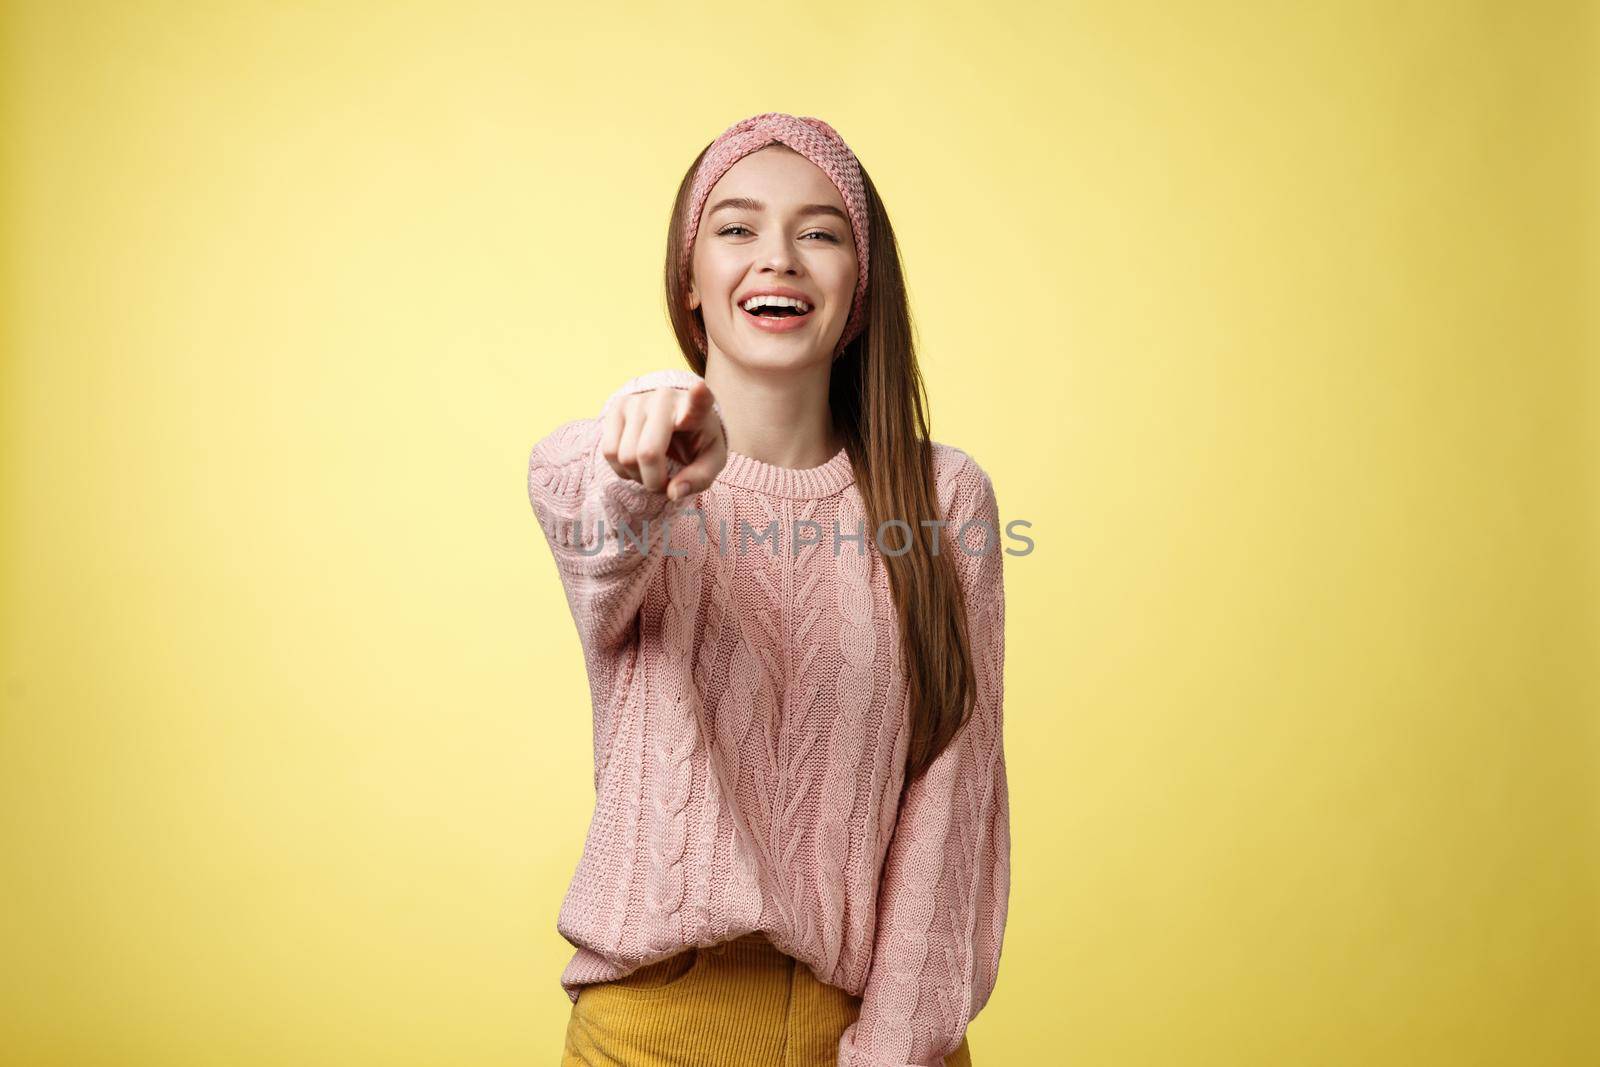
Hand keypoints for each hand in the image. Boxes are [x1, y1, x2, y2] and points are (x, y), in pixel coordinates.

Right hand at [601, 381, 726, 500]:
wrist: (675, 419)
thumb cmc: (696, 441)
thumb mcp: (710, 461)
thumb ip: (699, 479)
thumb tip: (673, 493)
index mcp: (696, 410)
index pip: (698, 403)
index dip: (699, 397)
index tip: (700, 388)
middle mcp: (664, 398)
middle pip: (648, 453)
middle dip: (654, 481)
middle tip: (664, 482)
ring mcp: (637, 400)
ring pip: (624, 456)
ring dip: (637, 476)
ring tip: (651, 469)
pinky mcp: (616, 406)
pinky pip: (609, 451)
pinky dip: (621, 469)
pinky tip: (636, 462)